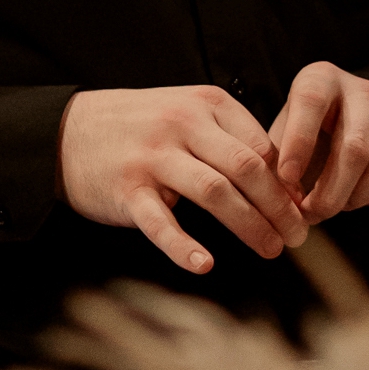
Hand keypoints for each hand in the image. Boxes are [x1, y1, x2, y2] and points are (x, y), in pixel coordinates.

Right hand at [59, 85, 309, 277]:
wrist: (66, 131)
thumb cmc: (138, 127)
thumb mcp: (186, 112)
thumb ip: (228, 137)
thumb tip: (282, 181)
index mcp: (206, 103)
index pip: (261, 144)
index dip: (288, 181)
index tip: (302, 208)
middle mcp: (182, 125)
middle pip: (247, 168)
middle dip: (279, 206)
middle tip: (298, 235)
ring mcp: (153, 157)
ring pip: (215, 193)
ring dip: (250, 226)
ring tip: (271, 250)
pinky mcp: (126, 190)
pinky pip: (161, 222)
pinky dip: (184, 246)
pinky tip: (205, 265)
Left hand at [267, 62, 368, 220]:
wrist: (334, 134)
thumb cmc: (302, 139)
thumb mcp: (279, 141)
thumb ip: (278, 164)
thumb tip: (282, 199)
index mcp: (321, 80)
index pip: (312, 101)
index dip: (298, 142)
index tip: (287, 179)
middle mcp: (362, 92)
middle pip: (356, 142)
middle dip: (333, 188)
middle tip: (314, 212)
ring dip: (367, 190)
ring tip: (344, 205)